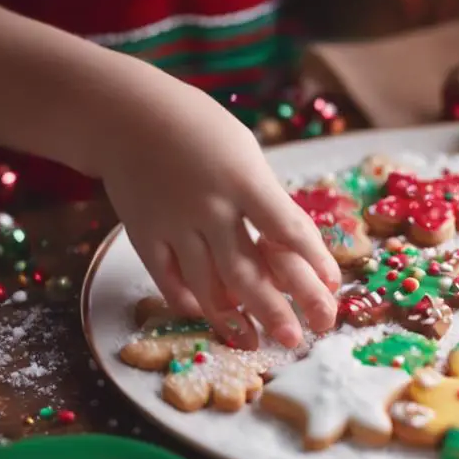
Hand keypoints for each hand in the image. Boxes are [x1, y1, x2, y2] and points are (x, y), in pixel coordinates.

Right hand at [93, 79, 340, 347]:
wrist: (126, 115)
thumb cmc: (199, 130)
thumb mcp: (244, 153)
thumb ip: (265, 201)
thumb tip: (293, 251)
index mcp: (244, 179)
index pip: (288, 229)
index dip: (313, 262)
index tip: (331, 286)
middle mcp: (209, 207)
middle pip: (248, 271)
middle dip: (276, 310)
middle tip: (298, 339)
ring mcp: (174, 224)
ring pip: (208, 286)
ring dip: (235, 320)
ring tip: (254, 343)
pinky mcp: (144, 236)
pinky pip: (169, 281)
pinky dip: (190, 303)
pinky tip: (211, 317)